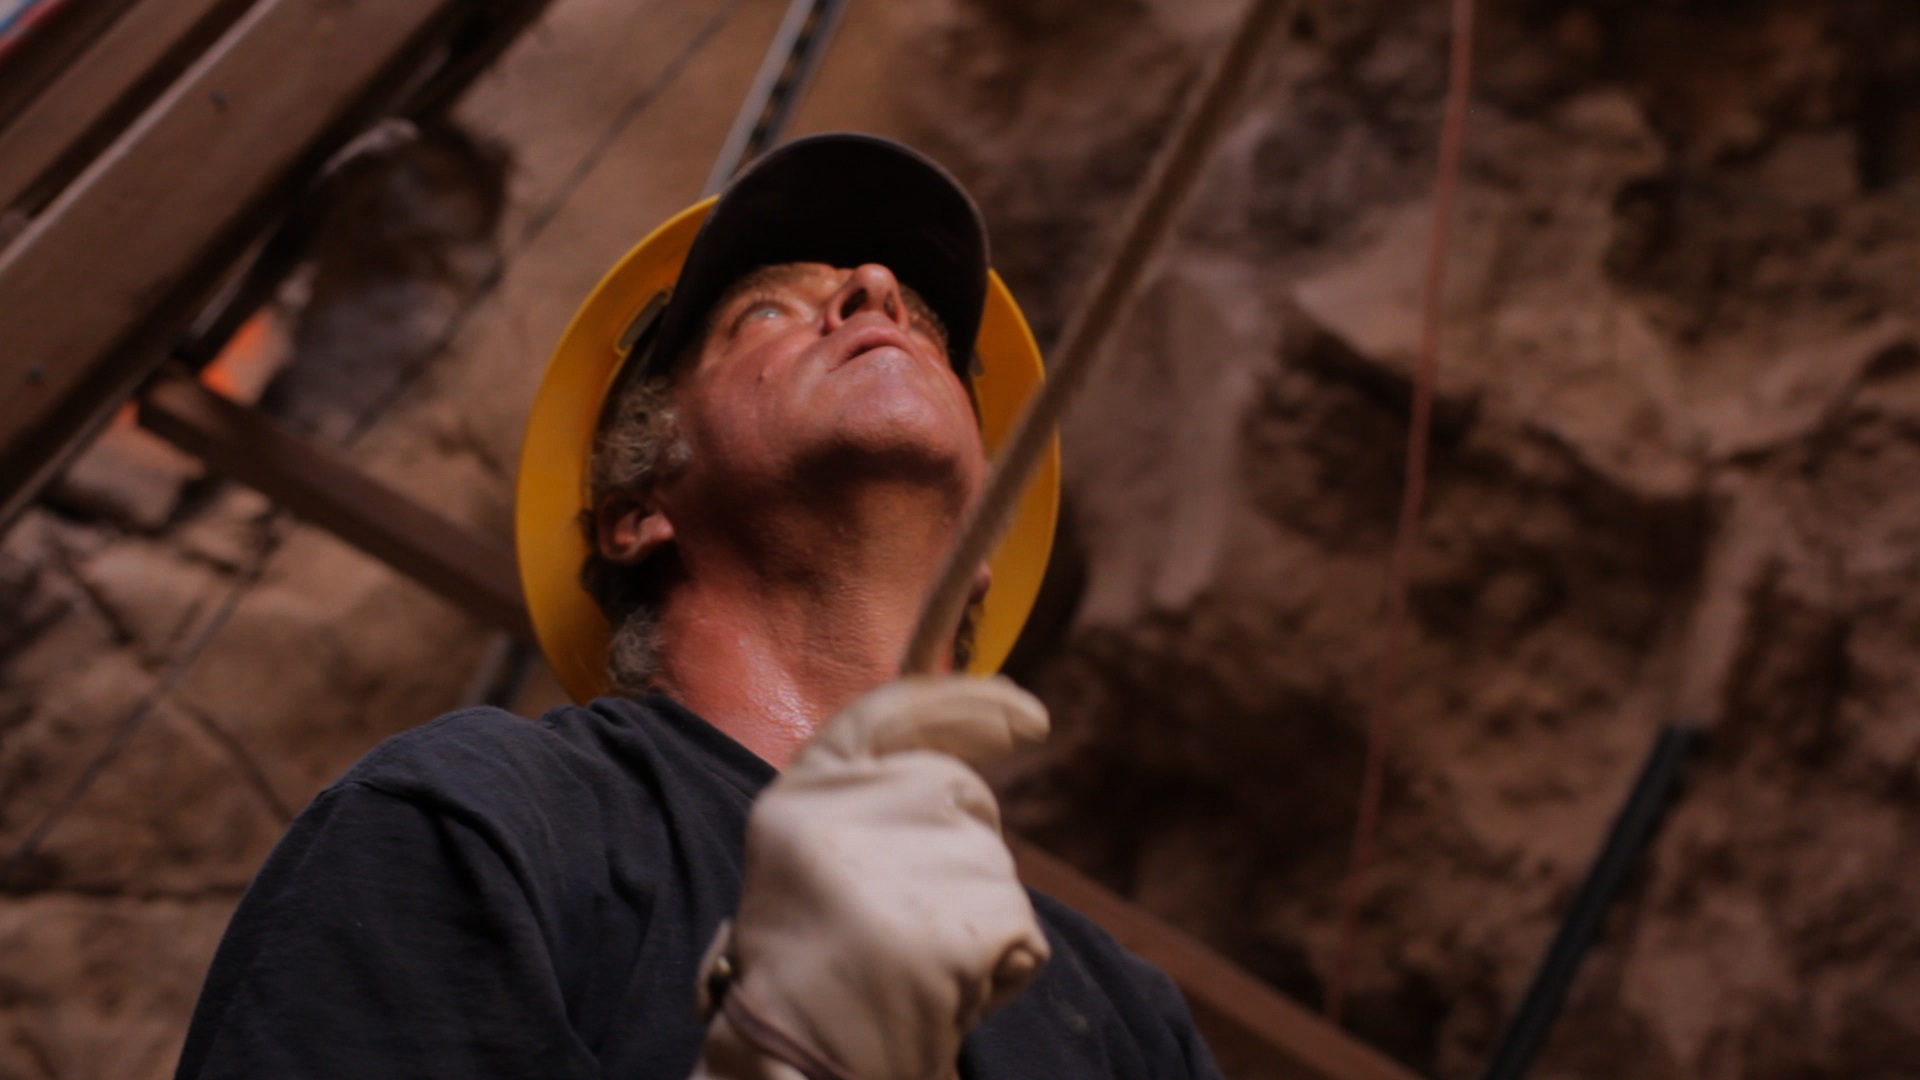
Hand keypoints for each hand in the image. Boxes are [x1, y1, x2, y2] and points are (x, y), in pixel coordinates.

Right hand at [694, 676, 1050, 1079]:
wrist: (798, 1061)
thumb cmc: (800, 976)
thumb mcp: (808, 860)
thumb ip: (867, 802)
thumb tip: (964, 761)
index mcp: (805, 791)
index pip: (895, 711)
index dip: (968, 703)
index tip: (1031, 715)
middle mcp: (859, 805)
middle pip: (960, 794)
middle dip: (962, 850)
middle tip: (906, 925)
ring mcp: (919, 854)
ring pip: (993, 869)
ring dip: (972, 919)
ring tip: (907, 968)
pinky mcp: (971, 911)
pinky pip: (1020, 931)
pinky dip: (999, 966)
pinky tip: (944, 993)